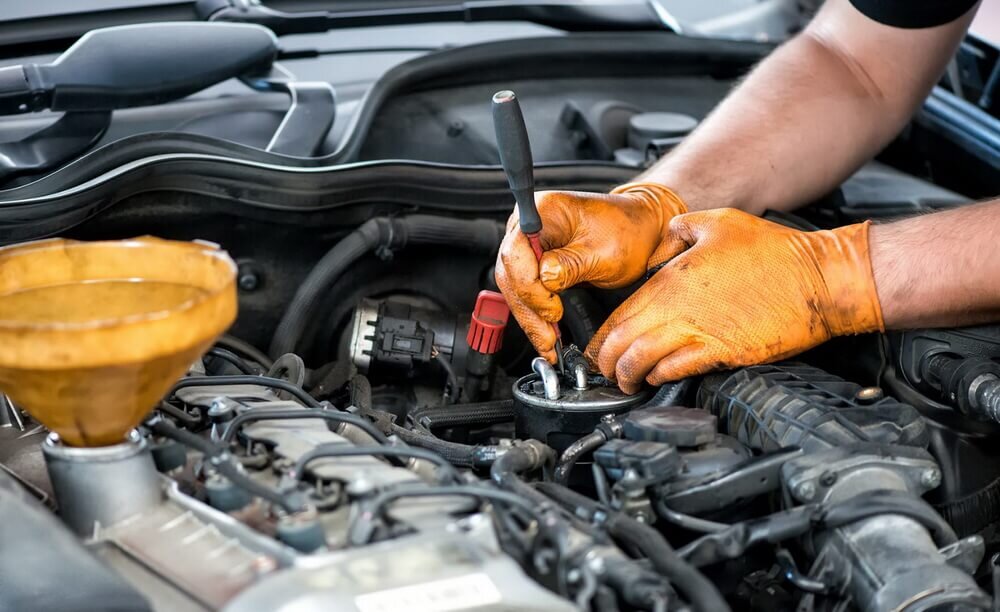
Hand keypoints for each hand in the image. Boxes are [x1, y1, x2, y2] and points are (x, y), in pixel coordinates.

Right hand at [495, 183, 687, 362]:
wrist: (640, 229)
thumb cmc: (627, 231)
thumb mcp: (605, 252)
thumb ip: (571, 265)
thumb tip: (545, 279)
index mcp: (544, 210)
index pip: (517, 252)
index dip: (530, 286)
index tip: (552, 309)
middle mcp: (529, 224)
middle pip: (511, 272)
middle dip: (529, 309)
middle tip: (547, 337)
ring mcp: (529, 243)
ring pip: (514, 286)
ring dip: (530, 317)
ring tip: (547, 342)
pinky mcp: (534, 261)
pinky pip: (526, 290)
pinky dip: (535, 313)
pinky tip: (545, 332)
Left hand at [585, 209, 883, 392]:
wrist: (819, 279)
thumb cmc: (774, 251)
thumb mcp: (718, 222)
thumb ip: (680, 230)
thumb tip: (664, 237)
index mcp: (672, 278)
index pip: (621, 313)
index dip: (602, 336)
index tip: (597, 347)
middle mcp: (679, 307)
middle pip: (624, 341)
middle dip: (606, 362)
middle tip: (603, 371)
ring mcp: (701, 331)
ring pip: (644, 360)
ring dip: (628, 375)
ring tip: (625, 382)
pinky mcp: (724, 352)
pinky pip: (679, 370)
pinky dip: (661, 377)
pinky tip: (657, 378)